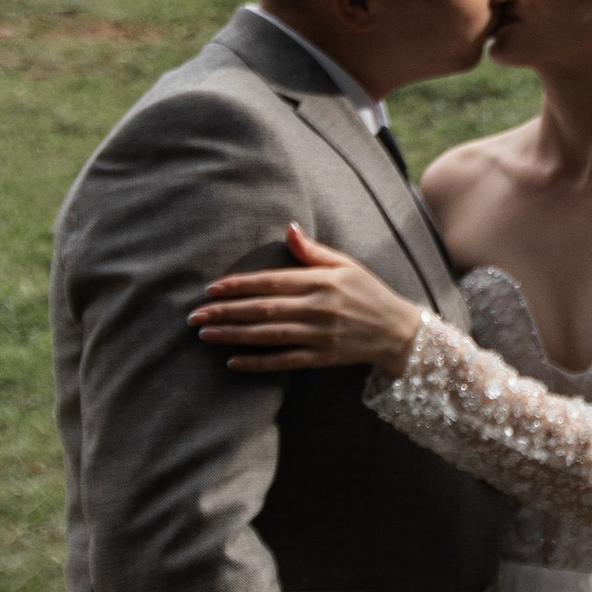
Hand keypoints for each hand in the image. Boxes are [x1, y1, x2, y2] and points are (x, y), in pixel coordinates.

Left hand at [192, 224, 423, 373]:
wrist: (397, 330)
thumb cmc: (368, 291)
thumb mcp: (345, 264)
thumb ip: (313, 251)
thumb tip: (288, 229)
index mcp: (322, 281)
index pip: (272, 281)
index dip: (240, 285)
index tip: (212, 288)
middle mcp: (319, 308)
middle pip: (264, 309)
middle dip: (226, 311)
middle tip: (195, 315)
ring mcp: (320, 335)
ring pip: (269, 335)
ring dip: (234, 335)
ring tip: (205, 334)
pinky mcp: (321, 358)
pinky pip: (285, 361)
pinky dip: (258, 363)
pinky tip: (233, 362)